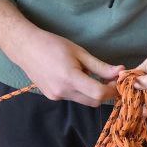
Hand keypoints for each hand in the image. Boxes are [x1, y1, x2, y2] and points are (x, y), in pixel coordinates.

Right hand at [8, 27, 123, 105]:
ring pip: (84, 101)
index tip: (119, 80)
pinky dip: (80, 91)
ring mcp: (56, 96)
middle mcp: (63, 91)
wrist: (26, 48)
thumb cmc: (53, 45)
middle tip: (109, 78)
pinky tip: (74, 77)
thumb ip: (100, 66)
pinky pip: (73, 98)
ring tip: (88, 74)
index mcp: (70, 78)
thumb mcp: (80, 52)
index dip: (113, 90)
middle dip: (105, 92)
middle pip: (94, 101)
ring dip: (92, 92)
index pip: (99, 94)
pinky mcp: (52, 97)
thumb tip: (120, 72)